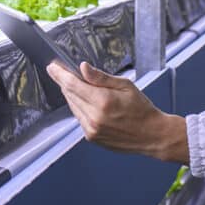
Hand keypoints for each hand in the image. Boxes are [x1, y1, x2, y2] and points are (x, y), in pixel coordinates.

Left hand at [45, 61, 188, 163]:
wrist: (152, 135)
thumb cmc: (142, 108)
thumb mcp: (125, 86)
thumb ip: (101, 77)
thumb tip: (82, 67)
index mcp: (103, 101)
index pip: (73, 85)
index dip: (60, 74)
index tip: (52, 67)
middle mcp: (94, 117)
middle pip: (70, 95)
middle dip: (63, 82)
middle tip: (58, 71)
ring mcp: (91, 130)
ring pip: (73, 106)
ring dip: (71, 95)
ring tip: (73, 84)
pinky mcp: (91, 137)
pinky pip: (79, 118)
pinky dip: (79, 107)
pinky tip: (85, 101)